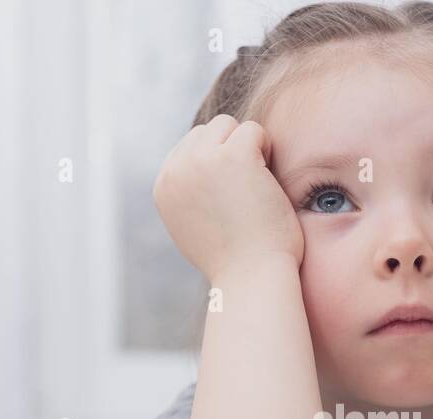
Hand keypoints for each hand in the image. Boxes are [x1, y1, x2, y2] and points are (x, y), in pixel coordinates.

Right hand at [153, 115, 303, 283]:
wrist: (252, 277)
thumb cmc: (235, 261)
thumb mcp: (195, 228)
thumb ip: (189, 197)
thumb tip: (198, 174)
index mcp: (164, 186)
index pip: (189, 149)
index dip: (218, 164)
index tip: (232, 195)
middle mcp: (176, 170)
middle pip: (207, 132)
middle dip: (230, 151)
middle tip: (247, 189)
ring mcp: (202, 160)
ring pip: (228, 126)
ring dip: (248, 148)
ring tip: (258, 184)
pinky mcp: (233, 156)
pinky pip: (254, 131)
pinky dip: (266, 150)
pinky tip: (268, 181)